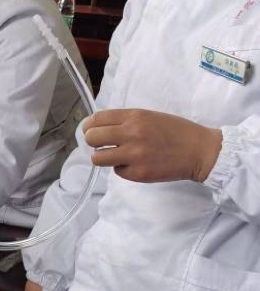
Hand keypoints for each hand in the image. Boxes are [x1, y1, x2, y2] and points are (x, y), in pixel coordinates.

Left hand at [85, 109, 221, 182]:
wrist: (201, 151)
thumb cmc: (175, 131)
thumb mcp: (149, 116)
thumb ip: (125, 120)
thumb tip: (98, 126)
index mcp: (134, 116)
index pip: (96, 119)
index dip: (89, 126)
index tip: (90, 130)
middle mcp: (131, 134)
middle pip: (92, 138)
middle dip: (92, 142)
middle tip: (101, 145)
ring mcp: (135, 155)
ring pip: (98, 158)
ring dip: (102, 157)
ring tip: (112, 156)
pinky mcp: (140, 174)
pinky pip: (118, 171)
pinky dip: (122, 169)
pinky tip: (136, 164)